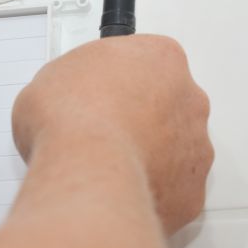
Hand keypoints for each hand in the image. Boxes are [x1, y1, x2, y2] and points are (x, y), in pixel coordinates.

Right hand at [12, 35, 212, 233]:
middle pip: (166, 103)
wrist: (87, 167)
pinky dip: (147, 189)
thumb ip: (73, 81)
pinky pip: (170, 188)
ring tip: (103, 162)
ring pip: (173, 148)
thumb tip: (63, 97)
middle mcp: (189, 98)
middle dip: (138, 116)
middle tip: (100, 128)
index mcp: (161, 57)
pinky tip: (115, 186)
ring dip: (145, 153)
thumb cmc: (73, 117)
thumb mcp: (52, 76)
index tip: (98, 89)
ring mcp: (195, 146)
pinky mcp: (189, 190)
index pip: (146, 60)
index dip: (117, 78)